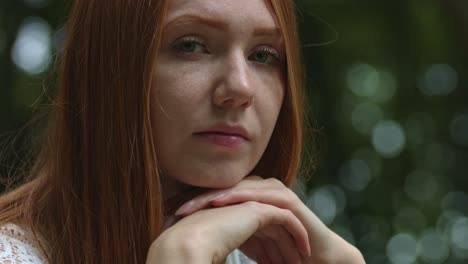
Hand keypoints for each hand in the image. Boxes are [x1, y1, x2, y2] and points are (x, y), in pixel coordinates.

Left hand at [175, 176, 364, 263]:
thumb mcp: (246, 242)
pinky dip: (238, 198)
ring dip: (211, 197)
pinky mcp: (286, 198)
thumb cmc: (280, 252)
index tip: (166, 215)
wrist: (316, 258)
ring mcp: (272, 191)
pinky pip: (258, 195)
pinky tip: (220, 202)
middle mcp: (257, 190)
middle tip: (171, 208)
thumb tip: (196, 240)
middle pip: (220, 190)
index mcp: (246, 198)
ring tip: (188, 206)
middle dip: (195, 199)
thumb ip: (227, 234)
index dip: (191, 205)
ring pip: (235, 190)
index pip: (213, 197)